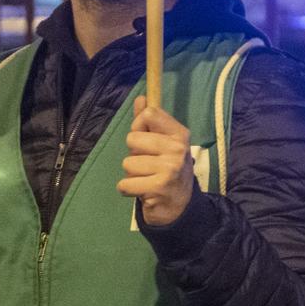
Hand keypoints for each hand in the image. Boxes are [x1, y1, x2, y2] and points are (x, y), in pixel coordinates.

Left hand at [118, 95, 195, 226]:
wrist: (180, 207)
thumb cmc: (167, 170)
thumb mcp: (162, 143)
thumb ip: (149, 122)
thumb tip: (141, 99)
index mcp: (179, 134)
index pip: (149, 114)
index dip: (139, 126)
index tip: (146, 140)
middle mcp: (177, 149)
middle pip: (133, 138)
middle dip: (134, 154)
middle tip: (148, 166)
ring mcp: (169, 168)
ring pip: (127, 163)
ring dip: (132, 174)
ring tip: (147, 179)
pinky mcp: (158, 188)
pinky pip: (124, 184)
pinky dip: (128, 190)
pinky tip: (143, 191)